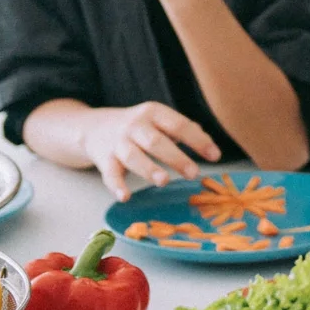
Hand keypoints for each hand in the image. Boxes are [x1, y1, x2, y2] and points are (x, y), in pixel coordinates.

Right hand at [80, 102, 217, 199]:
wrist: (94, 128)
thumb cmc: (138, 127)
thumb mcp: (159, 121)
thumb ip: (183, 130)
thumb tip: (208, 142)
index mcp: (154, 113)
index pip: (178, 125)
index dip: (197, 140)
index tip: (215, 156)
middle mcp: (135, 126)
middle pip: (156, 141)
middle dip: (175, 157)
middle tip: (193, 173)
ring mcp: (118, 142)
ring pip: (133, 156)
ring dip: (148, 169)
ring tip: (164, 181)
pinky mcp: (104, 159)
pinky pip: (109, 173)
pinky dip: (116, 186)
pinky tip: (125, 196)